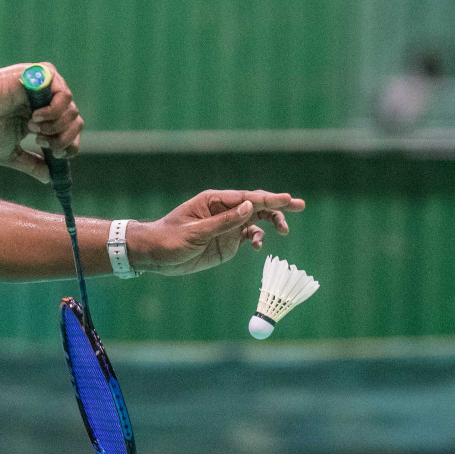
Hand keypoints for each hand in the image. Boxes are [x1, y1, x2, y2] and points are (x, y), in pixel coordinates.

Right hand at [0, 62, 81, 181]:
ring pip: (73, 113)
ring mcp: (50, 88)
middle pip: (76, 124)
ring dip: (53, 126)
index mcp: (45, 120)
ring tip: (31, 127)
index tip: (54, 155)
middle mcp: (50, 102)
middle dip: (61, 140)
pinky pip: (65, 97)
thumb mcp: (9, 153)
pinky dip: (53, 112)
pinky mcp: (47, 74)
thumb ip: (30, 165)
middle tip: (40, 142)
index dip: (69, 147)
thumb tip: (48, 179)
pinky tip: (34, 116)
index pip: (71, 134)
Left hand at [128, 190, 306, 276]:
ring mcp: (227, 226)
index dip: (268, 198)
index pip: (246, 198)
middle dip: (278, 205)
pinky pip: (249, 236)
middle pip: (256, 205)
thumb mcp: (196, 232)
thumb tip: (250, 206)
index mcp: (214, 201)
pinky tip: (259, 245)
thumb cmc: (169, 239)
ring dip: (271, 223)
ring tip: (284, 231)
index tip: (287, 200)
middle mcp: (224, 211)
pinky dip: (258, 238)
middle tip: (299, 205)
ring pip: (256, 220)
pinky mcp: (227, 241)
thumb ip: (224, 221)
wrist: (155, 255)